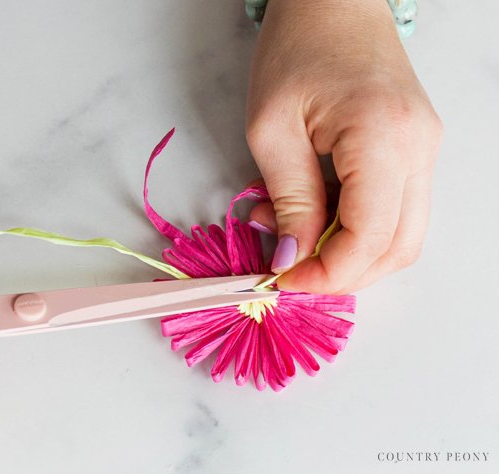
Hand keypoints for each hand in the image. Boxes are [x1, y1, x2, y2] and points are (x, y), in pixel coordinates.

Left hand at [245, 0, 441, 293]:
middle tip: (288, 267)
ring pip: (401, 234)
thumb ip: (289, 200)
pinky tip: (312, 210)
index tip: (282, 279)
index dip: (327, 274)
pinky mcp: (415, 149)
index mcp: (384, 138)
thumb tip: (293, 259)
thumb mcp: (272, 129)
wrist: (332, 1)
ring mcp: (425, 149)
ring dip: (347, 251)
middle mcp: (419, 148)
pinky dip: (355, 226)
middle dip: (342, 273)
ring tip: (290, 230)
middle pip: (398, 247)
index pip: (370, 238)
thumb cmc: (296, 49)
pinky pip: (394, 208)